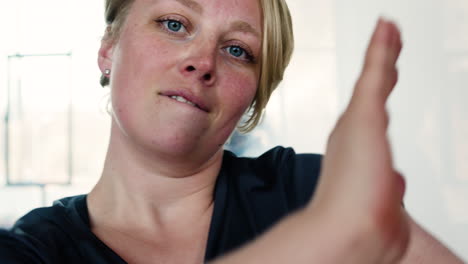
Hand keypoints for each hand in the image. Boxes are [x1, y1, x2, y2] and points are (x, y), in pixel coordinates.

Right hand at [308, 18, 408, 262]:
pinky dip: (381, 50)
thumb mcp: (384, 197)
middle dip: (380, 62)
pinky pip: (376, 72)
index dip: (376, 92)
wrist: (349, 229)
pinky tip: (388, 28)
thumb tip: (397, 183)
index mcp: (359, 149)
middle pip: (373, 89)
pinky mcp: (363, 111)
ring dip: (383, 51)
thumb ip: (391, 185)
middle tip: (385, 38)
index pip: (372, 112)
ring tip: (389, 29)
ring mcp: (358, 119)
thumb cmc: (362, 219)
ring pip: (376, 77)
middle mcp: (354, 130)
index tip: (381, 77)